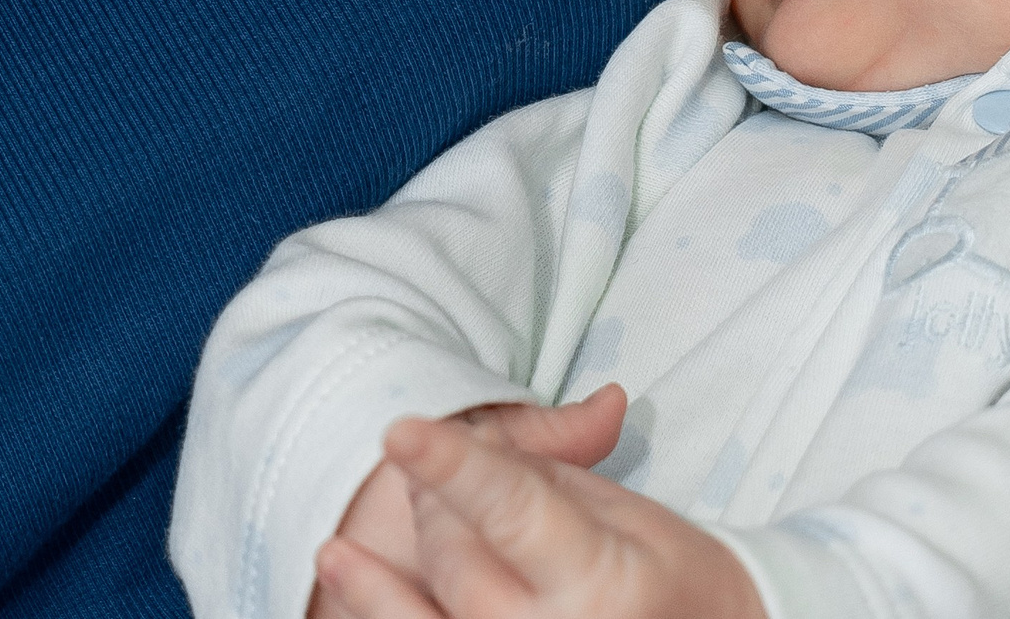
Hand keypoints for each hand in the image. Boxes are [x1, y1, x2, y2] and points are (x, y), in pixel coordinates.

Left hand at [314, 400, 766, 618]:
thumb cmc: (670, 589)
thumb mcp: (629, 517)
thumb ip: (553, 472)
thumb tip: (525, 419)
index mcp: (604, 576)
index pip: (513, 508)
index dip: (455, 466)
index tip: (401, 430)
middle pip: (457, 559)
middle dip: (435, 508)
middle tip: (440, 483)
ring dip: (378, 585)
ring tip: (338, 550)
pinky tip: (347, 591)